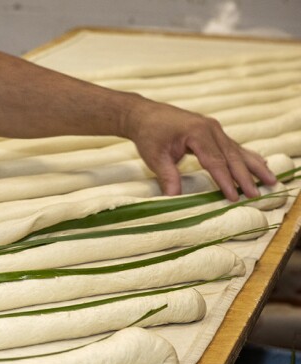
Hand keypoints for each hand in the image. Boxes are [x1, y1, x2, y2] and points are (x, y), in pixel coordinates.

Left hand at [123, 99, 276, 200]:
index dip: (225, 181)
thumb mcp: (154, 157)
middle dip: (245, 177)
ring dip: (253, 167)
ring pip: (237, 150)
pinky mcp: (213, 132)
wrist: (145, 114)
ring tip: (270, 179)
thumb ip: (167, 176)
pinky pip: (233, 146)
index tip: (233, 197)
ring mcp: (214, 129)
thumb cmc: (149, 134)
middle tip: (255, 194)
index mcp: (197, 133)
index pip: (215, 162)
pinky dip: (246, 157)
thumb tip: (173, 198)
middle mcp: (211, 129)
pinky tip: (260, 164)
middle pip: (232, 156)